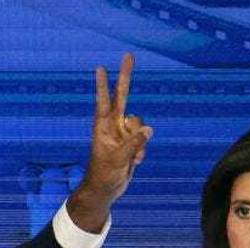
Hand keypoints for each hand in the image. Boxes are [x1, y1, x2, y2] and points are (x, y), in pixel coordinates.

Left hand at [67, 53, 153, 232]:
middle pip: (123, 96)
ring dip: (140, 141)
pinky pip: (144, 139)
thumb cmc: (104, 174)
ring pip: (140, 124)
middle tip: (128, 55)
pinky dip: (142, 150)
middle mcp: (113, 125)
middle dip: (126, 76)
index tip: (100, 68)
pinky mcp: (131, 142)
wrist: (107, 189)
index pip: (104, 101)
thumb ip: (134, 142)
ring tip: (133, 158)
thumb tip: (149, 129)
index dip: (103, 85)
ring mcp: (123, 132)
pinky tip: (134, 162)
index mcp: (103, 127)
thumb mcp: (118, 158)